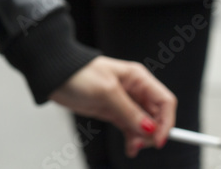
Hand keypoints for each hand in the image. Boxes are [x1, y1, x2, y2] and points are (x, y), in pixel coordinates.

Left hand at [51, 56, 176, 157]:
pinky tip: (131, 148)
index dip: (166, 121)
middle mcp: (134, 90)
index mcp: (138, 78)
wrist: (53, 75)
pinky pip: (130, 128)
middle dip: (153, 132)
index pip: (164, 101)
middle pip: (157, 115)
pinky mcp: (113, 112)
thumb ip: (129, 111)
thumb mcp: (106, 91)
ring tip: (133, 147)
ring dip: (142, 138)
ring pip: (144, 125)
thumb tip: (149, 128)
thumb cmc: (78, 72)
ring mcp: (124, 102)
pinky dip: (133, 139)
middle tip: (143, 144)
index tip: (159, 139)